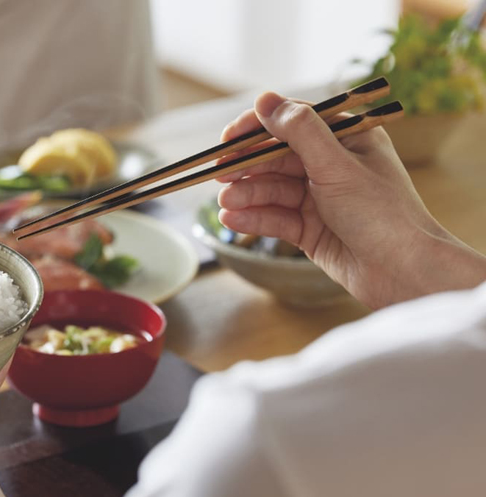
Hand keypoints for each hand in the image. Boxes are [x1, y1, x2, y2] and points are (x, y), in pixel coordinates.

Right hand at [216, 92, 484, 307]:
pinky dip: (254, 218)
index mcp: (348, 140)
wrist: (403, 272)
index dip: (258, 128)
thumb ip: (300, 132)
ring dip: (247, 194)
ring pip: (273, 190)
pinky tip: (233, 219)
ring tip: (225, 203)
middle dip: (247, 167)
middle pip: (277, 158)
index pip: (294, 123)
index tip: (228, 139)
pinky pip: (276, 218)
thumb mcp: (338, 166)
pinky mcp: (311, 230)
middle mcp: (333, 166)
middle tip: (218, 174)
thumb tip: (265, 99)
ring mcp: (320, 199)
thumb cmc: (382, 214)